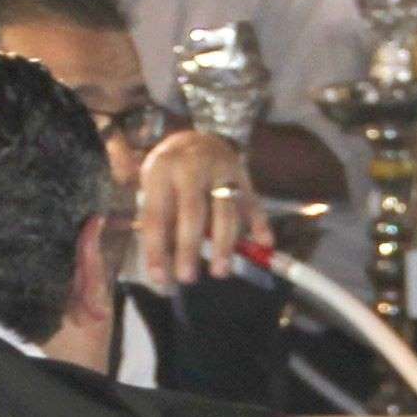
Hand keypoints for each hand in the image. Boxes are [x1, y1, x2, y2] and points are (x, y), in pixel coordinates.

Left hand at [130, 126, 254, 288]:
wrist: (197, 137)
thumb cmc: (169, 173)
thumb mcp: (151, 187)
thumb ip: (156, 220)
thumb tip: (161, 265)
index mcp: (162, 170)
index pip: (157, 214)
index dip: (157, 248)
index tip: (159, 277)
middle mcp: (192, 167)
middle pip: (193, 211)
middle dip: (189, 247)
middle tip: (187, 278)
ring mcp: (220, 170)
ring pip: (225, 209)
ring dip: (224, 243)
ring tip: (220, 271)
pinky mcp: (242, 174)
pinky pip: (252, 202)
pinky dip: (260, 223)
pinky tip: (265, 244)